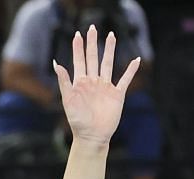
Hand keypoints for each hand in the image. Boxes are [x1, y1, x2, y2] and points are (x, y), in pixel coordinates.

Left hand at [53, 26, 138, 147]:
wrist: (92, 136)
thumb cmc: (77, 121)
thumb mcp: (68, 100)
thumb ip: (64, 81)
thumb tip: (57, 63)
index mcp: (80, 83)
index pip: (79, 61)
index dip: (78, 48)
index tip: (78, 35)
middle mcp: (93, 82)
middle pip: (94, 58)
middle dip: (93, 43)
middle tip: (93, 28)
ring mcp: (105, 87)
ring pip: (108, 64)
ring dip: (110, 50)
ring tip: (111, 36)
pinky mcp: (117, 94)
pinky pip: (125, 79)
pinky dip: (131, 70)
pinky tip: (136, 59)